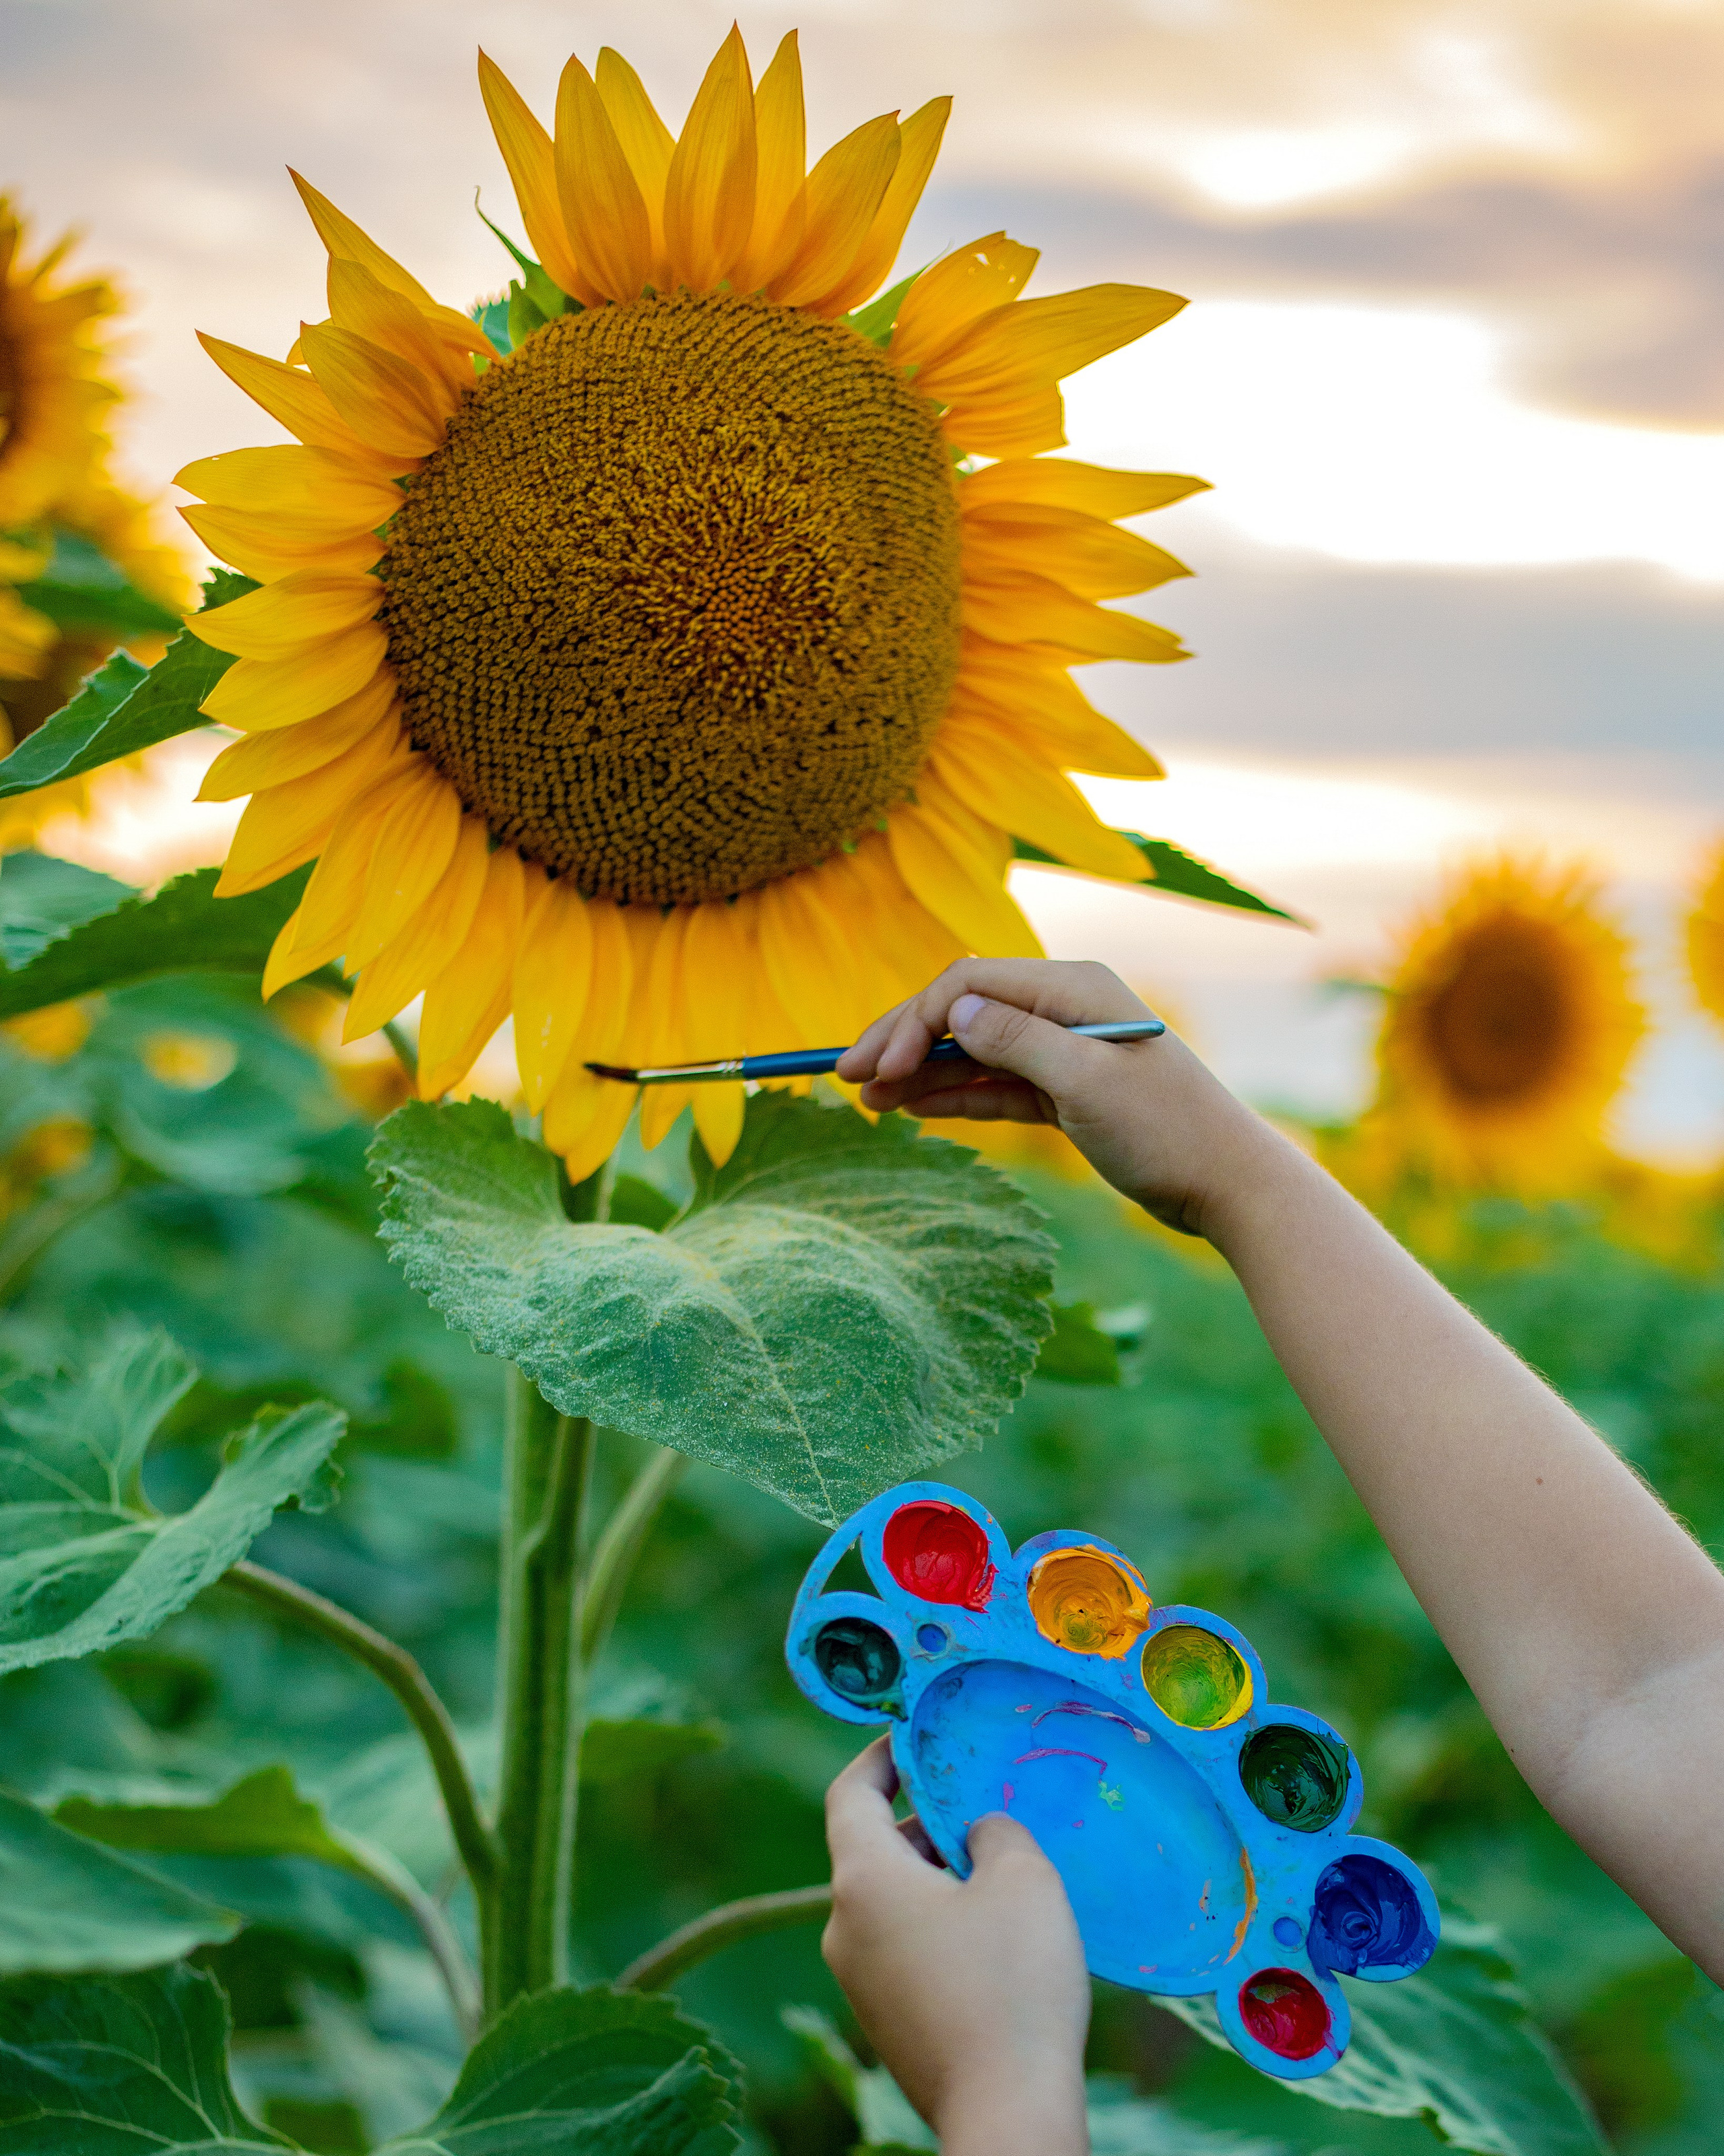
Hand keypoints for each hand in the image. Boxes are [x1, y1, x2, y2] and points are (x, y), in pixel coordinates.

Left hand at [822, 1736, 1089, 2155]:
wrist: (1006, 2113)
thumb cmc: (1012, 1984)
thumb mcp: (1021, 1878)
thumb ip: (994, 1831)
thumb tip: (975, 1833)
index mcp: (862, 1880)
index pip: (850, 1794)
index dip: (880, 1756)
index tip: (915, 1737)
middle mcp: (843, 1928)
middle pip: (874, 1849)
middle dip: (926, 1823)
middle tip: (984, 1809)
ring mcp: (859, 1981)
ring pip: (891, 1901)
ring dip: (937, 1876)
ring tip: (1001, 1875)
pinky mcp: (886, 2021)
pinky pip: (903, 1948)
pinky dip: (938, 1924)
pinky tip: (995, 1938)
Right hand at [835, 957, 1278, 1235]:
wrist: (1229, 1185)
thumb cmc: (1168, 1131)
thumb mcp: (1087, 1083)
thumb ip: (1018, 1041)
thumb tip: (953, 1010)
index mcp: (1074, 989)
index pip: (969, 985)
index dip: (914, 1022)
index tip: (874, 1069)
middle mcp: (1066, 1009)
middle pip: (964, 1013)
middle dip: (904, 1042)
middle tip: (844, 1077)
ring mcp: (1065, 1052)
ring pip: (975, 1052)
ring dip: (921, 1072)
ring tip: (866, 1101)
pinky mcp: (1067, 1094)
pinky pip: (997, 1087)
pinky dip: (956, 1096)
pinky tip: (913, 1109)